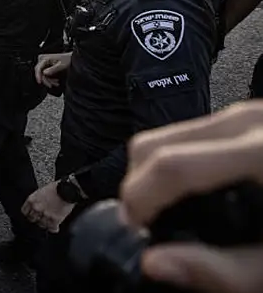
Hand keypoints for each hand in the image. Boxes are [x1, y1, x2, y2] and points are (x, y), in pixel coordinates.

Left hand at [22, 182, 75, 232]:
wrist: (67, 189)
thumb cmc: (56, 188)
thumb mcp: (41, 191)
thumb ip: (36, 200)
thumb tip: (34, 206)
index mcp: (32, 200)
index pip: (24, 212)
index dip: (28, 213)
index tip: (31, 214)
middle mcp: (37, 208)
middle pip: (32, 219)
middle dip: (36, 219)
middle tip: (40, 218)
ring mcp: (45, 215)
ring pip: (41, 225)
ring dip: (45, 224)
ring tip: (48, 222)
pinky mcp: (55, 220)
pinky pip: (52, 228)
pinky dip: (53, 228)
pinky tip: (54, 227)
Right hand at [35, 52, 70, 87]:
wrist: (70, 58)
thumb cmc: (67, 59)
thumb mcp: (61, 65)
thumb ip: (53, 69)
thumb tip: (44, 73)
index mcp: (44, 58)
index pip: (38, 68)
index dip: (38, 76)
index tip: (40, 82)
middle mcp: (42, 60)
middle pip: (40, 73)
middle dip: (45, 80)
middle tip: (51, 85)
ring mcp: (44, 64)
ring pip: (42, 75)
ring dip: (48, 80)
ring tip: (56, 83)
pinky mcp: (46, 67)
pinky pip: (45, 75)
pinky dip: (50, 79)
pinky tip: (55, 81)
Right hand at [117, 102, 262, 291]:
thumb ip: (223, 271)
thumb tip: (157, 265)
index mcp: (262, 155)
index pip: (170, 166)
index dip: (138, 203)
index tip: (136, 235)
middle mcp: (252, 121)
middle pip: (156, 143)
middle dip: (139, 188)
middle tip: (151, 230)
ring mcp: (254, 113)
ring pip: (171, 134)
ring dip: (159, 176)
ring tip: (178, 217)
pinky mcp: (258, 116)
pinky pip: (198, 132)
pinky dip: (184, 163)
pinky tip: (206, 198)